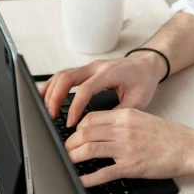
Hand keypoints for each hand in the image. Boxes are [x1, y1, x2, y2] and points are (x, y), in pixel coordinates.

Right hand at [41, 53, 165, 125]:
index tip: (71, 123)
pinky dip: (54, 84)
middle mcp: (97, 67)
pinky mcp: (87, 69)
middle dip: (55, 97)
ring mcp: (90, 66)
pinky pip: (65, 74)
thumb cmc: (143, 81)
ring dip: (51, 91)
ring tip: (46, 109)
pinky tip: (47, 96)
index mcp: (110, 73)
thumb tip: (100, 129)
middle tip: (51, 116)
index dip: (75, 107)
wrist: (147, 65)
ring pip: (63, 74)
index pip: (86, 89)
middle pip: (67, 77)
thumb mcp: (138, 100)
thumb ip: (118, 113)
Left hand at [64, 108, 193, 186]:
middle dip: (70, 143)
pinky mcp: (131, 166)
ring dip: (73, 158)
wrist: (189, 148)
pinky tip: (81, 181)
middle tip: (66, 150)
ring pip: (89, 150)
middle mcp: (123, 129)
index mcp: (126, 116)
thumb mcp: (144, 120)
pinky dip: (88, 179)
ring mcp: (126, 148)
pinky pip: (103, 173)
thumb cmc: (170, 136)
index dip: (77, 128)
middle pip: (85, 133)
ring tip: (68, 163)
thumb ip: (123, 123)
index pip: (91, 119)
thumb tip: (103, 131)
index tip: (74, 136)